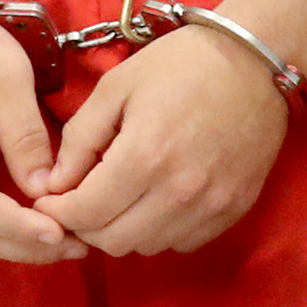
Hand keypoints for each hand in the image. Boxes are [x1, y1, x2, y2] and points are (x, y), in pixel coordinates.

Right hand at [0, 4, 83, 263]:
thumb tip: (45, 189)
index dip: (20, 227)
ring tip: (70, 239)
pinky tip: (43, 224)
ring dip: (18, 244)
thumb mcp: (5, 76)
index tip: (63, 233)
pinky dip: (7, 229)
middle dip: (26, 246)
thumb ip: (24, 134)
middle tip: (80, 244)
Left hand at [32, 25, 289, 256]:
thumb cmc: (180, 64)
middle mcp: (179, 192)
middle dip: (88, 224)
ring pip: (148, 247)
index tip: (52, 196)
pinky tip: (158, 197)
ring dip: (124, 228)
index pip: (86, 214)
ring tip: (122, 195)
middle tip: (83, 197)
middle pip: (114, 241)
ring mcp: (212, 205)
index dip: (58, 210)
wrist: (254, 59)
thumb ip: (80, 138)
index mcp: (145, 156)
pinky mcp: (235, 209)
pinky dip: (161, 229)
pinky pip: (183, 242)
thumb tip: (54, 184)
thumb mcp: (117, 86)